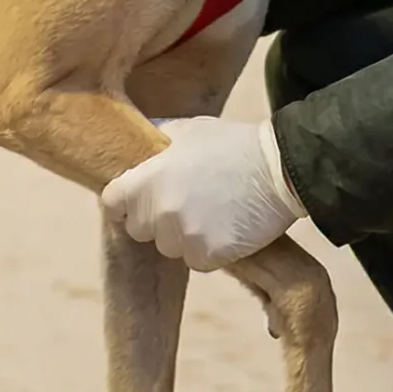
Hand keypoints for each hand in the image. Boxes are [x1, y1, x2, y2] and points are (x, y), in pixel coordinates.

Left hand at [101, 117, 308, 270]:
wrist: (280, 168)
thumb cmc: (233, 145)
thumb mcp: (189, 130)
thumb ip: (157, 138)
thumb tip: (140, 139)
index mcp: (147, 179)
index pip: (112, 203)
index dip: (124, 203)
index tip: (138, 202)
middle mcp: (159, 210)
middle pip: (140, 230)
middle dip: (157, 220)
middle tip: (187, 203)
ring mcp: (183, 236)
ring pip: (170, 248)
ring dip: (185, 237)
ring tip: (212, 213)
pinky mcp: (209, 255)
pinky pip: (197, 261)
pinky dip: (209, 251)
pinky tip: (226, 228)